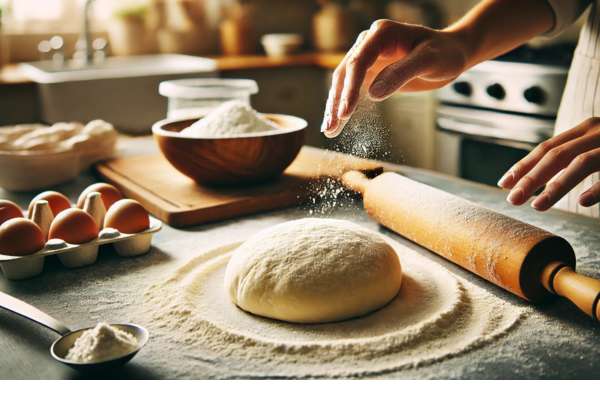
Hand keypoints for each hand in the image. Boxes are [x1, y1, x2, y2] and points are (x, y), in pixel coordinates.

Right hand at [322, 19, 469, 137]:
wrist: (451, 52)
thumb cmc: (444, 53)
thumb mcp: (428, 61)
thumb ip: (401, 74)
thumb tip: (372, 93)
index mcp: (382, 34)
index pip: (358, 62)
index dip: (349, 89)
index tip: (345, 113)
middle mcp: (369, 42)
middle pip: (344, 73)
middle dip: (336, 102)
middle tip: (331, 128)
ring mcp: (367, 57)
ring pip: (343, 83)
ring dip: (335, 107)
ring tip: (329, 131)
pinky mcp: (370, 72)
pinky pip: (351, 90)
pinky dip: (344, 107)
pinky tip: (337, 124)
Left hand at [498, 117, 599, 210]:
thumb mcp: (598, 146)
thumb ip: (574, 156)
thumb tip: (536, 178)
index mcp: (586, 130)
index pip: (547, 148)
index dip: (523, 165)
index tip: (503, 184)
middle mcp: (597, 133)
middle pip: (556, 155)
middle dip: (531, 178)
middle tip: (512, 200)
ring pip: (581, 163)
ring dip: (556, 186)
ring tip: (537, 206)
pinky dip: (597, 189)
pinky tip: (582, 202)